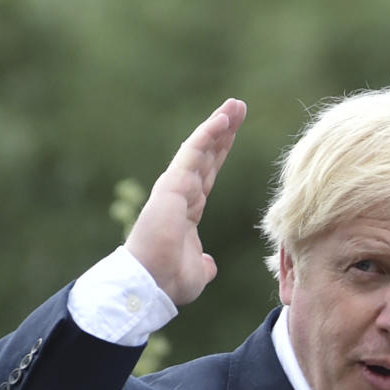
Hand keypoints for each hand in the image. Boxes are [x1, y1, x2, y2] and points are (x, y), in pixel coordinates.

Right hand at [125, 98, 247, 306]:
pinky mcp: (171, 186)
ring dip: (218, 125)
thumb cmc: (168, 280)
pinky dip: (207, 135)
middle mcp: (181, 194)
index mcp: (187, 210)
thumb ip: (204, 264)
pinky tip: (222, 120)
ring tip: (235, 105)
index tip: (233, 131)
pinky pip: (192, 155)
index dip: (221, 152)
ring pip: (200, 149)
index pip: (208, 174)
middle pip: (207, 155)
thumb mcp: (197, 272)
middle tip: (238, 107)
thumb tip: (209, 265)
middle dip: (223, 131)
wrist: (150, 285)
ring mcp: (175, 188)